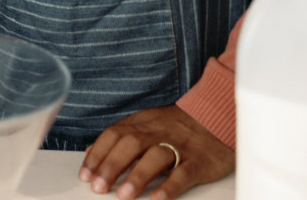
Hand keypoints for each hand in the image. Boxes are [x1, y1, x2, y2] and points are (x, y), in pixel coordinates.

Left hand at [78, 106, 233, 198]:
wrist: (221, 115)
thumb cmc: (179, 125)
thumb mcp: (147, 123)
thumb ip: (121, 136)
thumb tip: (91, 152)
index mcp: (143, 122)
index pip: (114, 135)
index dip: (98, 155)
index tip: (86, 175)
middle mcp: (158, 132)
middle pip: (130, 144)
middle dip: (111, 166)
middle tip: (98, 187)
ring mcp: (180, 145)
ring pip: (156, 157)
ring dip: (137, 176)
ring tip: (123, 195)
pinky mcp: (199, 161)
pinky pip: (183, 173)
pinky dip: (169, 187)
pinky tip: (157, 199)